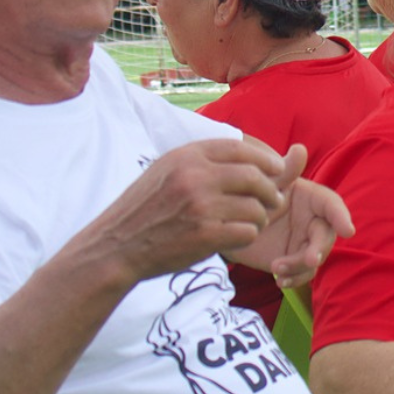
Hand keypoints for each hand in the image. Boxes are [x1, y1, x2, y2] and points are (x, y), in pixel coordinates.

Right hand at [82, 139, 304, 285]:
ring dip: (261, 217)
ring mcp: (201, 206)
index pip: (238, 147)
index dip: (265, 157)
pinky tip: (238, 237)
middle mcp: (195, 176)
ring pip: (255, 207)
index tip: (277, 168)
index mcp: (186, 155)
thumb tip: (246, 157)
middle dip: (271, 189)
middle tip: (274, 200)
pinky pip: (248, 231)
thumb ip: (200, 161)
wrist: (116, 246)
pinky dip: (249, 235)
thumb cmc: (144, 209)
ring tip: (254, 222)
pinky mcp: (205, 235)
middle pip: (254, 176)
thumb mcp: (165, 170)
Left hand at [236, 163, 354, 289]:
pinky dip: (294, 279)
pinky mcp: (294, 261)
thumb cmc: (252, 194)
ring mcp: (304, 242)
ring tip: (277, 269)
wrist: (231, 220)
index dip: (341, 216)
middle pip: (325, 236)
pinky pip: (301, 274)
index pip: (332, 205)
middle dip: (320, 249)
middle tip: (309, 259)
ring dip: (301, 267)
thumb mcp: (266, 183)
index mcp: (311, 198)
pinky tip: (280, 281)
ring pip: (315, 258)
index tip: (347, 230)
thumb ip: (284, 170)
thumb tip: (299, 148)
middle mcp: (313, 221)